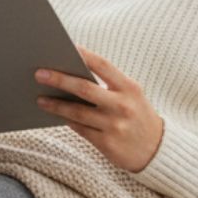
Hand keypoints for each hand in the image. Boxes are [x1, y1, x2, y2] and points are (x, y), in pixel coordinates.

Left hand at [34, 45, 163, 172]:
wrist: (158, 150)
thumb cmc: (136, 115)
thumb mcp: (130, 96)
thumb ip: (107, 85)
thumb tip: (69, 73)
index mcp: (129, 88)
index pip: (102, 65)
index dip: (82, 55)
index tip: (63, 46)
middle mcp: (123, 106)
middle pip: (84, 88)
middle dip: (59, 80)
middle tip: (39, 74)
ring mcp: (115, 126)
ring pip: (77, 112)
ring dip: (55, 105)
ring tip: (39, 99)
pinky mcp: (107, 144)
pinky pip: (80, 129)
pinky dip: (65, 120)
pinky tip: (54, 114)